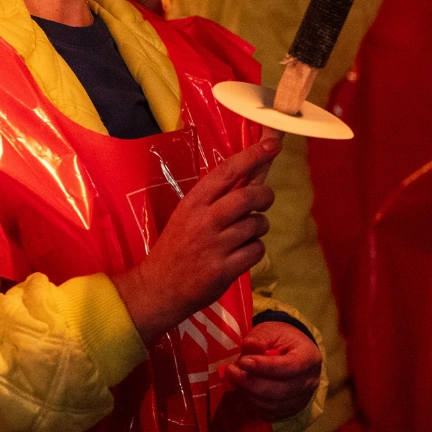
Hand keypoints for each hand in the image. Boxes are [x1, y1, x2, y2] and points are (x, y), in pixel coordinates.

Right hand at [111, 139, 279, 343]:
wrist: (159, 287)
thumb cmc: (176, 247)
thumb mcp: (187, 215)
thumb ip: (217, 198)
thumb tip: (253, 174)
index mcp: (193, 202)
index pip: (227, 172)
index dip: (252, 156)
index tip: (272, 144)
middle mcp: (204, 220)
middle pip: (249, 196)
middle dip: (265, 196)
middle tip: (264, 201)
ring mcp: (215, 245)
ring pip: (257, 224)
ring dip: (258, 227)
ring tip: (243, 234)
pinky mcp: (225, 269)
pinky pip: (257, 250)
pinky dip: (254, 250)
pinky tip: (240, 254)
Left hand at [225, 321, 322, 421]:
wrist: (290, 350)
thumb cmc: (280, 339)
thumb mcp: (270, 330)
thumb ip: (259, 338)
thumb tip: (250, 348)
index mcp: (309, 357)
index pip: (291, 367)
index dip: (266, 367)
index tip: (244, 362)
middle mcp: (310, 381)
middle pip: (281, 390)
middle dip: (251, 383)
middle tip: (231, 371)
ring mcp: (302, 399)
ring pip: (274, 405)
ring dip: (249, 394)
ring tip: (234, 378)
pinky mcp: (291, 410)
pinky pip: (270, 413)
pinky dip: (253, 404)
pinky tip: (243, 390)